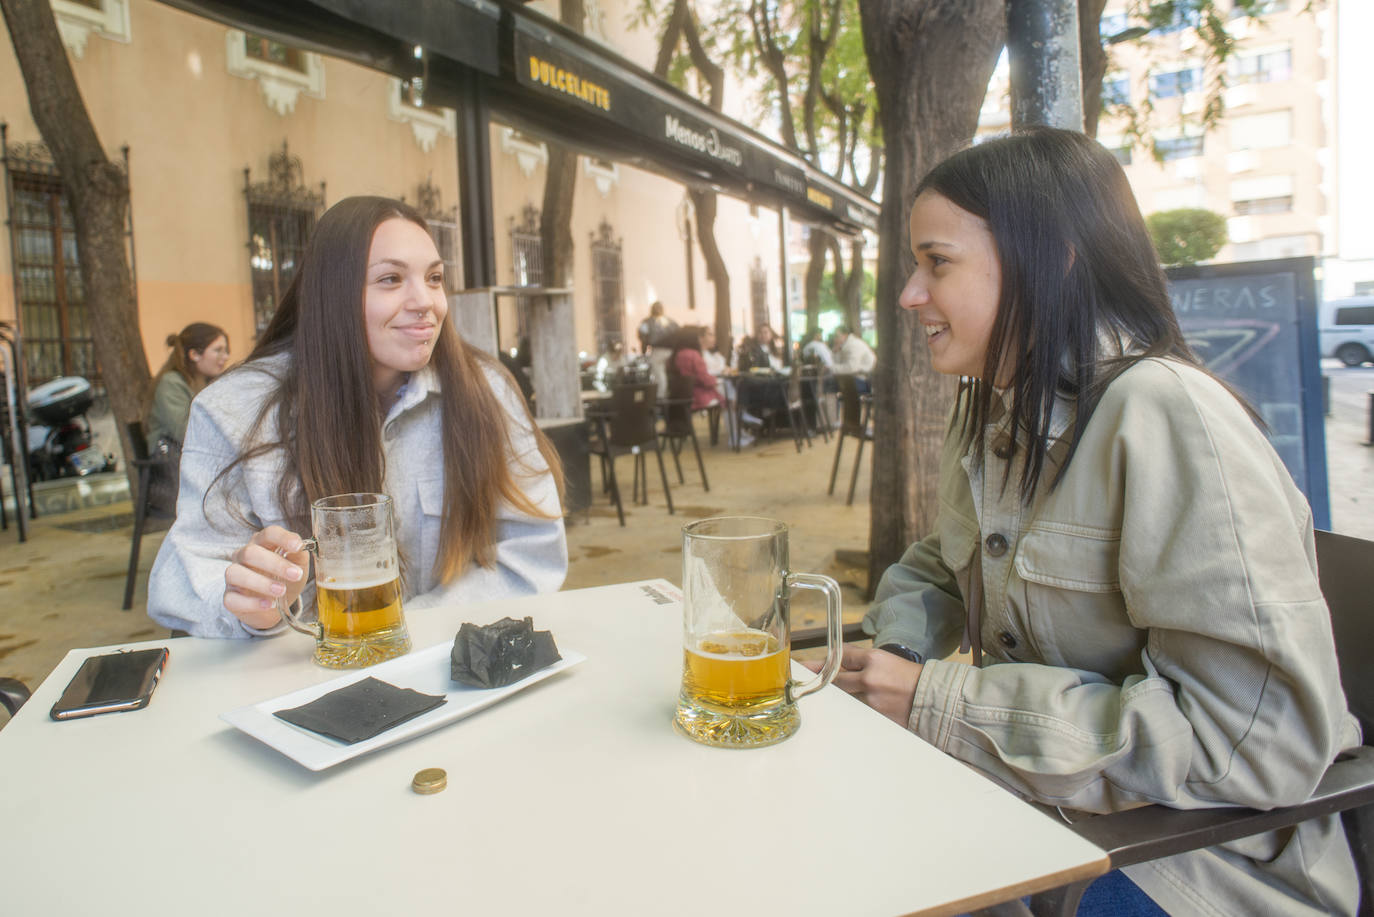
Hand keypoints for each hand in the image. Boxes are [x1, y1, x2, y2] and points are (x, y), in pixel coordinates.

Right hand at [223, 525, 308, 629]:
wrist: (274, 606)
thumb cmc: (284, 579)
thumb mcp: (297, 565)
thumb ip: (299, 555)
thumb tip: (301, 546)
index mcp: (262, 543)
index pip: (268, 533)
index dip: (283, 538)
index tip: (297, 547)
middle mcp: (243, 556)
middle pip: (251, 552)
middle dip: (275, 564)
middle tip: (295, 575)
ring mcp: (233, 576)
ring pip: (235, 573)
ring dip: (260, 582)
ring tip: (281, 591)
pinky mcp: (229, 597)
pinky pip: (232, 599)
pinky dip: (252, 602)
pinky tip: (269, 604)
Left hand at [804, 645, 921, 727]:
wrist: (932, 697)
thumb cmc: (909, 677)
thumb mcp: (885, 660)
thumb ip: (859, 660)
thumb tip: (835, 660)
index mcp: (874, 659)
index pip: (839, 657)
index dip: (820, 662)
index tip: (805, 665)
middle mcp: (869, 678)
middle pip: (835, 680)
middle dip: (823, 681)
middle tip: (807, 682)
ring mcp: (871, 700)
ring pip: (843, 698)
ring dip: (839, 697)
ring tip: (840, 697)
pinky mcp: (874, 717)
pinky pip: (855, 712)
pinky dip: (852, 711)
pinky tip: (856, 710)